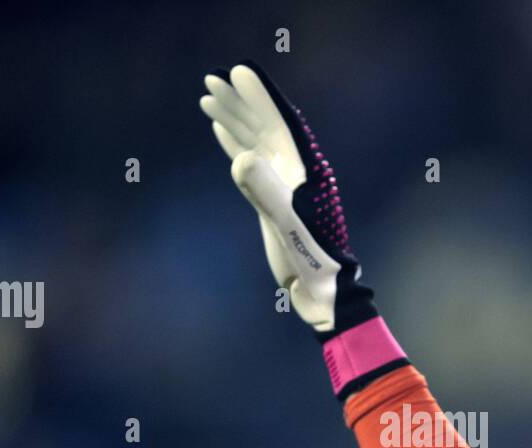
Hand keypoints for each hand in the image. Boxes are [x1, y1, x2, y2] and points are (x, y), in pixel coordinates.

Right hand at [200, 60, 377, 338]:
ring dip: (235, 118)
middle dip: (241, 101)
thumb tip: (242, 157)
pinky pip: (252, 161)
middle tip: (212, 79)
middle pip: (266, 125)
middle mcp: (295, 171)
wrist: (322, 290)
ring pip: (257, 140)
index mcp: (304, 170)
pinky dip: (236, 143)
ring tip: (208, 96)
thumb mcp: (287, 225)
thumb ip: (266, 192)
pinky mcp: (274, 199)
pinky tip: (222, 131)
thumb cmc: (311, 260)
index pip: (280, 123)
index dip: (260, 97)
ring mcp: (285, 184)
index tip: (237, 73)